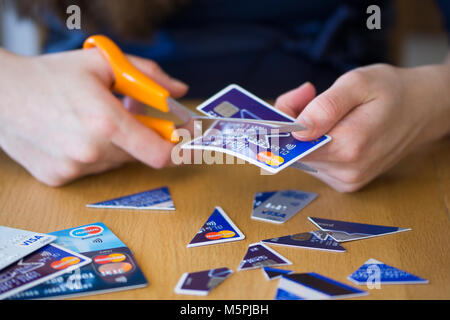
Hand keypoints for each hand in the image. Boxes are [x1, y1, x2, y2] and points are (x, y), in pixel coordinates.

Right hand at [0, 48, 187, 185]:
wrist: (0, 94)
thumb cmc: (51, 75)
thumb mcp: (104, 64)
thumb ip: (149, 76)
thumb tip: (178, 90)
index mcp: (105, 122)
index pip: (159, 153)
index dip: (178, 151)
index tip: (186, 143)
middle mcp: (90, 151)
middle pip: (138, 154)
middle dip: (140, 136)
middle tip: (123, 115)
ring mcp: (73, 168)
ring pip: (115, 161)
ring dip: (115, 144)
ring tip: (91, 121)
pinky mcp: (57, 178)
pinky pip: (91, 168)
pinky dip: (92, 154)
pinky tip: (72, 135)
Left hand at [276, 63, 449, 191]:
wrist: (422, 110)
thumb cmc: (391, 92)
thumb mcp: (359, 83)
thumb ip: (326, 106)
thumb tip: (298, 129)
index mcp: (349, 147)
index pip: (293, 145)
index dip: (282, 125)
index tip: (284, 105)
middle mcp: (346, 171)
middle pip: (295, 151)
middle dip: (293, 124)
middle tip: (306, 96)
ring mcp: (346, 180)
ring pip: (303, 158)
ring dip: (304, 134)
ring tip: (323, 110)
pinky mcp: (346, 182)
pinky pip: (315, 163)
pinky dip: (314, 144)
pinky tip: (330, 128)